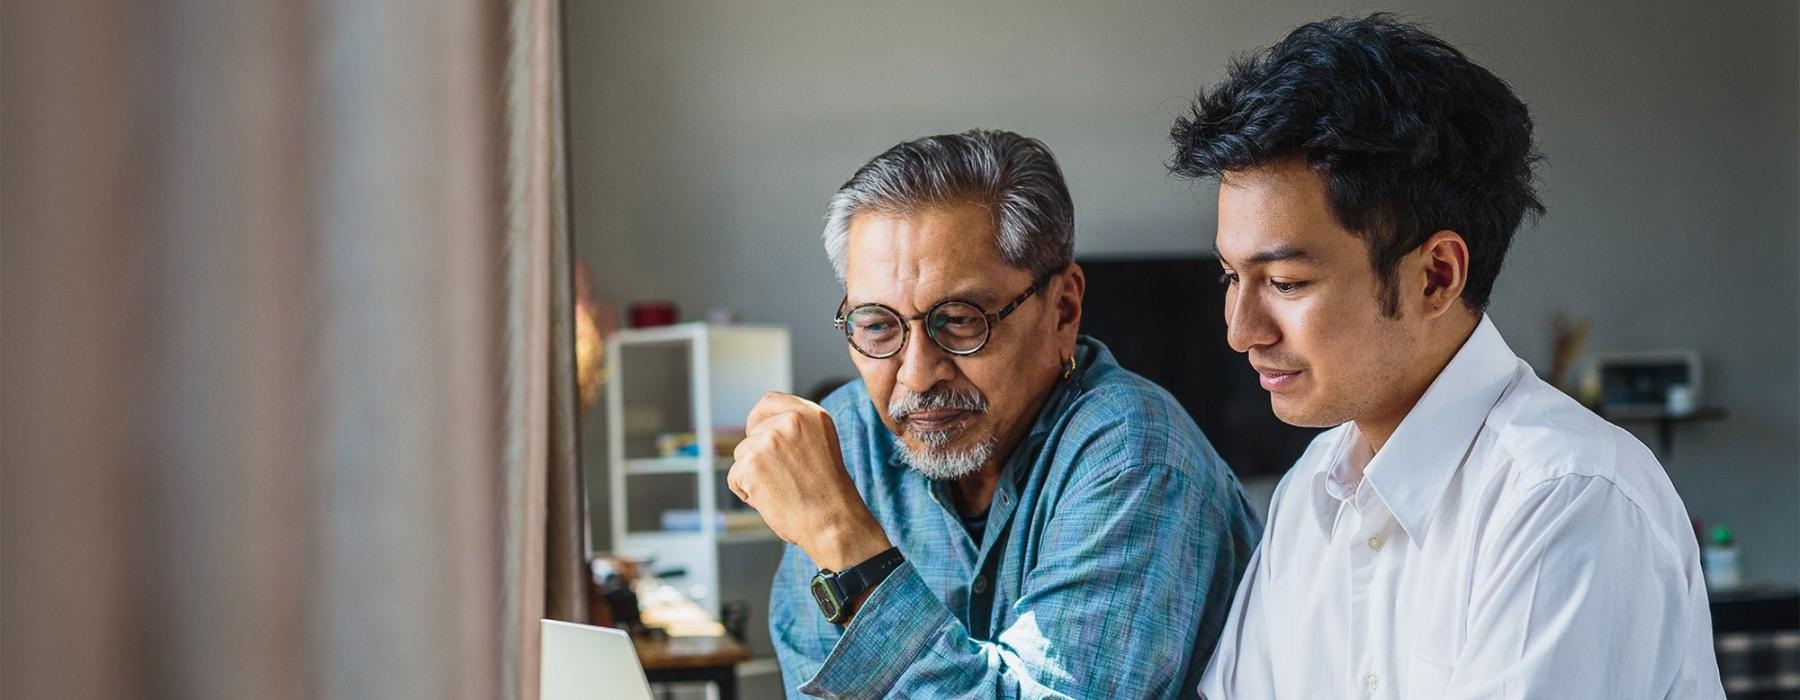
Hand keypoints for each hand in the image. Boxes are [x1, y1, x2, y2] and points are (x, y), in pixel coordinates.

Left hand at [728, 392, 890, 571]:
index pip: (769, 401)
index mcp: (811, 414)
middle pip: (752, 434)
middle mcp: (790, 421)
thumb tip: (762, 429)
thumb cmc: (828, 494)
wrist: (833, 523)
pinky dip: (747, 493)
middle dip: (758, 457)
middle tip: (785, 479)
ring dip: (753, 476)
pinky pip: (735, 478)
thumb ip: (795, 431)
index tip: (757, 433)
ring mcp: (769, 440)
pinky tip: (771, 500)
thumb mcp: (820, 446)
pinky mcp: (750, 463)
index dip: (759, 419)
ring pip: (741, 456)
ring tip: (782, 490)